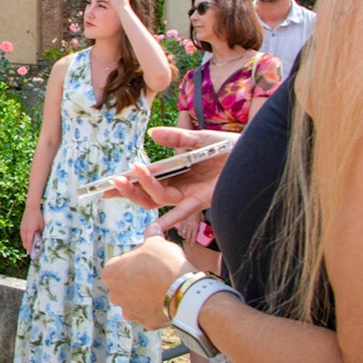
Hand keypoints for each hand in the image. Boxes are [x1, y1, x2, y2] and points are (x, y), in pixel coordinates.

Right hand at [20, 207, 44, 253]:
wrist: (31, 208)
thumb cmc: (38, 216)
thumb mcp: (42, 225)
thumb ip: (40, 233)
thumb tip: (40, 240)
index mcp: (30, 230)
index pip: (29, 241)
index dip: (29, 248)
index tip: (29, 253)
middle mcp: (25, 230)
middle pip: (24, 241)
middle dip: (26, 247)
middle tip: (29, 252)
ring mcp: (22, 228)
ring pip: (22, 238)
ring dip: (24, 243)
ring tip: (27, 248)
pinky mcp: (21, 226)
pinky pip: (22, 234)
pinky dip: (23, 238)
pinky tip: (25, 240)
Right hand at [99, 127, 237, 236]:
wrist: (255, 154)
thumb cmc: (228, 147)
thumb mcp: (200, 139)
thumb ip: (177, 138)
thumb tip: (151, 133)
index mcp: (174, 171)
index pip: (145, 178)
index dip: (126, 181)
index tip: (106, 183)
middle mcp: (179, 185)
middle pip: (147, 192)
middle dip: (128, 190)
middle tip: (111, 183)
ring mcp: (189, 193)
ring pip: (159, 199)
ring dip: (143, 190)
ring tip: (128, 178)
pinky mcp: (204, 199)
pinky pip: (184, 211)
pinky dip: (170, 220)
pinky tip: (154, 228)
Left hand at [102, 237, 192, 327]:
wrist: (183, 291)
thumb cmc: (165, 264)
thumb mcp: (157, 243)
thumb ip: (151, 235)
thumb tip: (153, 227)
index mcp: (111, 273)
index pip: (119, 264)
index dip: (135, 260)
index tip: (148, 258)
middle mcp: (115, 294)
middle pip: (126, 283)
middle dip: (138, 279)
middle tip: (156, 272)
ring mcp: (129, 311)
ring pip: (136, 300)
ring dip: (146, 295)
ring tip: (164, 287)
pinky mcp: (145, 322)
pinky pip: (151, 313)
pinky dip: (158, 307)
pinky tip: (169, 299)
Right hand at [176, 213, 202, 242]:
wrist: (190, 206)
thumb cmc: (197, 211)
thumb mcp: (202, 217)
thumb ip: (203, 221)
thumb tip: (205, 223)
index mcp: (196, 226)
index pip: (194, 236)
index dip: (192, 241)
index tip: (192, 244)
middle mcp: (190, 227)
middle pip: (188, 236)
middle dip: (188, 241)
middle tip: (188, 243)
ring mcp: (184, 225)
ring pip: (183, 234)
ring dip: (184, 237)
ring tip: (185, 238)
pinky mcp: (181, 223)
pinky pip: (179, 230)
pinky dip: (179, 232)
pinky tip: (180, 233)